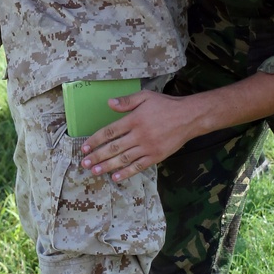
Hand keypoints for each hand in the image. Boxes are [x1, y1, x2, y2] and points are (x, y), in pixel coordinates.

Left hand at [80, 91, 198, 180]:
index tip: (84, 148)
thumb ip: (127, 101)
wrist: (189, 117)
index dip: (95, 141)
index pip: (109, 132)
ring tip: (95, 171)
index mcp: (134, 120)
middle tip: (84, 164)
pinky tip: (116, 177)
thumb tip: (109, 103)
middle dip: (97, 156)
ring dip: (107, 166)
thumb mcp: (146, 97)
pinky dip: (126, 173)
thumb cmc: (166, 105)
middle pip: (113, 148)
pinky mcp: (156, 156)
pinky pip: (138, 166)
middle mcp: (139, 135)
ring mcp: (148, 147)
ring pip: (123, 159)